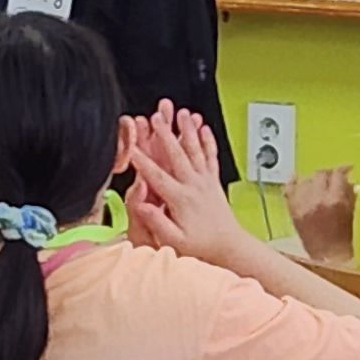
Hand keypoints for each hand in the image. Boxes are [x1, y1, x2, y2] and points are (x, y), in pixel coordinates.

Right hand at [124, 107, 246, 264]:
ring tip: (182, 113)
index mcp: (180, 199)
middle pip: (176, 155)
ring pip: (195, 150)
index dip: (141, 160)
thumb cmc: (202, 245)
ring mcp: (205, 182)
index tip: (130, 147)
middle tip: (157, 117)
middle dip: (165, 134)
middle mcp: (194, 186)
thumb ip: (157, 222)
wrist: (229, 246)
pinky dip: (208, 141)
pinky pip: (211, 157)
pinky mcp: (214, 182)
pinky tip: (205, 128)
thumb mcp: (175, 240)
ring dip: (187, 130)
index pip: (156, 175)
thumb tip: (141, 205)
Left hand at [289, 164, 356, 264]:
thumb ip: (352, 195)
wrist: (332, 260)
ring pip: (305, 180)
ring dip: (314, 180)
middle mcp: (316, 199)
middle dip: (329, 175)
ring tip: (320, 184)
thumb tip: (350, 182)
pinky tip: (296, 178)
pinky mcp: (293, 212)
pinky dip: (293, 183)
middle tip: (335, 178)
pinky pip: (289, 190)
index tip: (348, 170)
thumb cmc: (349, 240)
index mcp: (335, 200)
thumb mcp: (356, 214)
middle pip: (320, 174)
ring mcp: (302, 205)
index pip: (338, 174)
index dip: (344, 169)